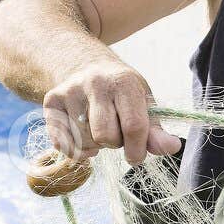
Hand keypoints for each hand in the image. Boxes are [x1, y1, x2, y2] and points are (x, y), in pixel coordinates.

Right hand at [43, 54, 181, 166]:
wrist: (87, 67)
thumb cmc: (122, 92)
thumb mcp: (144, 104)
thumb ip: (156, 130)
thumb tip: (172, 147)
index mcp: (124, 82)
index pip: (134, 126)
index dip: (137, 149)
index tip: (136, 156)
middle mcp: (95, 82)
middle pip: (105, 136)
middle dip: (115, 143)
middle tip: (116, 133)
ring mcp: (70, 90)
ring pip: (85, 142)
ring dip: (96, 145)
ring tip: (99, 128)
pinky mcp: (51, 101)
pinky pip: (63, 144)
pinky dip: (76, 150)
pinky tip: (83, 136)